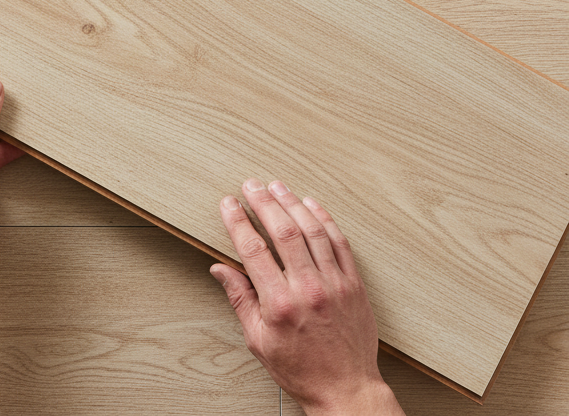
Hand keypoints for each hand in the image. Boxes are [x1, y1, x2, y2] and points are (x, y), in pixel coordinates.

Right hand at [211, 180, 403, 415]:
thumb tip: (220, 270)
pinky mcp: (354, 284)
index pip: (253, 250)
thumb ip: (240, 299)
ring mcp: (335, 284)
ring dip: (293, 203)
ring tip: (277, 186)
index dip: (238, 221)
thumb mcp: (258, 340)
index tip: (228, 204)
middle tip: (251, 185)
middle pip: (284, 232)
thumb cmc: (301, 369)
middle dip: (264, 202)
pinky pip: (340, 242)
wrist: (346, 390)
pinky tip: (311, 205)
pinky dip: (324, 219)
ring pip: (312, 231)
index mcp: (280, 304)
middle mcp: (308, 289)